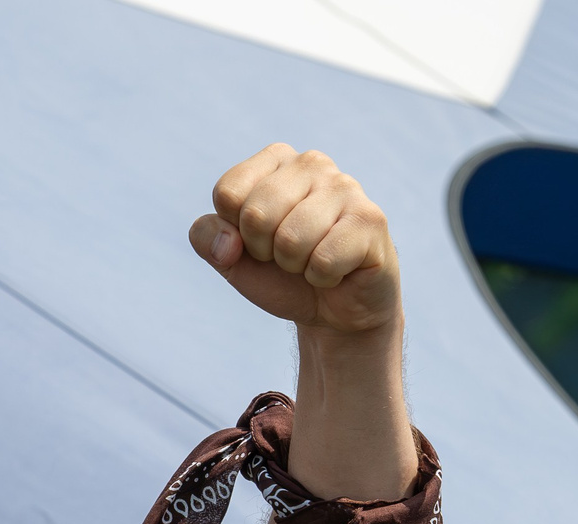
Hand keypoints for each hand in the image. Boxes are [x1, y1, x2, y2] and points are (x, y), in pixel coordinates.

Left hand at [191, 145, 399, 336]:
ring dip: (295, 265)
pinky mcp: (370, 219)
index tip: (258, 241)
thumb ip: (206, 238)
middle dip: (264, 251)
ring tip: (312, 259)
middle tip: (286, 255)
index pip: (228, 192)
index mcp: (276, 160)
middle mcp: (312, 163)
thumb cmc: (280, 274)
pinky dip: (321, 278)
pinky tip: (337, 269)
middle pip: (256, 215)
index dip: (235, 232)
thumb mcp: (230, 258)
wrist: (333, 310)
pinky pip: (323, 260)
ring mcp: (346, 187)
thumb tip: (227, 242)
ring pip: (290, 239)